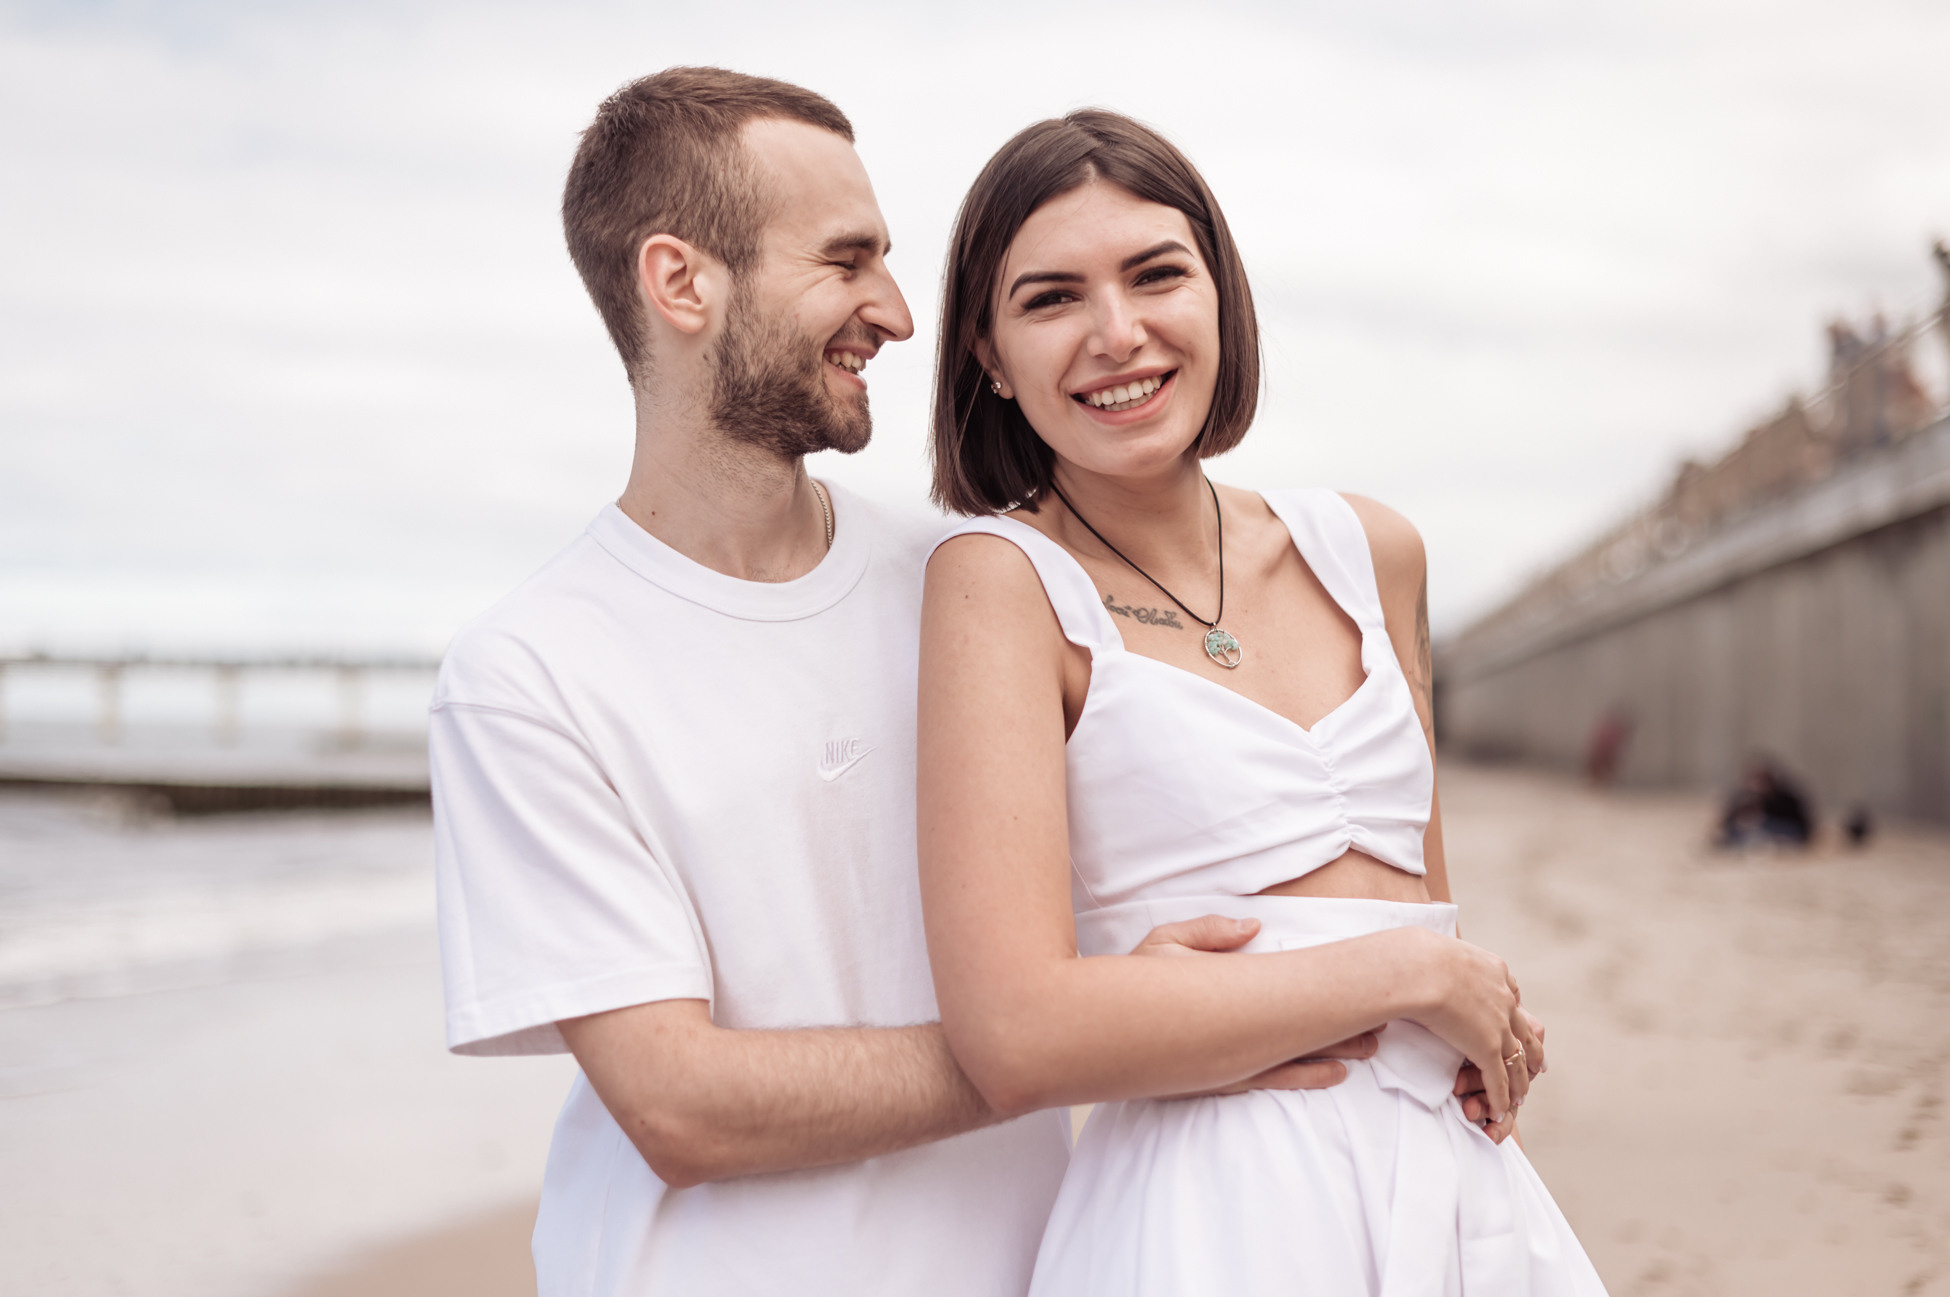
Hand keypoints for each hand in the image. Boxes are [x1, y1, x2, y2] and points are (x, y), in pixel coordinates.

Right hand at [1129, 914, 1377, 1098]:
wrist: (1093, 1035)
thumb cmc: (1130, 984)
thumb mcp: (1162, 946)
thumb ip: (1206, 933)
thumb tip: (1252, 927)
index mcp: (1226, 994)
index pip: (1289, 994)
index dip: (1329, 995)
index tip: (1364, 987)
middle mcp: (1234, 1034)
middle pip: (1302, 1030)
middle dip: (1343, 1026)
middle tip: (1382, 1023)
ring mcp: (1229, 1063)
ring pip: (1295, 1059)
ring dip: (1334, 1052)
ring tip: (1370, 1048)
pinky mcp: (1220, 1082)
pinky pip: (1274, 1082)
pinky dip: (1307, 1078)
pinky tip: (1334, 1076)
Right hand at [1402, 932, 1542, 1123]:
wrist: (1418, 968)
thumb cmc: (1413, 956)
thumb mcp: (1435, 949)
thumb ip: (1436, 959)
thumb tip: (1413, 956)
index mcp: (1494, 971)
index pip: (1512, 995)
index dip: (1515, 1015)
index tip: (1517, 1024)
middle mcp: (1504, 998)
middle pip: (1524, 1031)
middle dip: (1531, 1050)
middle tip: (1538, 1066)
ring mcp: (1499, 1024)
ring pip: (1517, 1060)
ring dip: (1519, 1081)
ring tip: (1520, 1096)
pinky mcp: (1488, 1048)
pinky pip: (1499, 1079)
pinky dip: (1501, 1097)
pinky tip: (1499, 1109)